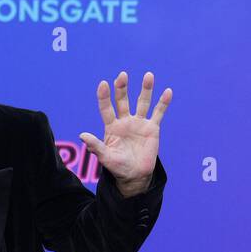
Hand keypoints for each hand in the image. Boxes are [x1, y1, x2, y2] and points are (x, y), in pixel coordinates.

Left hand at [79, 72, 171, 195]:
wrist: (135, 176)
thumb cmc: (118, 167)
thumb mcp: (105, 157)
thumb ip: (95, 146)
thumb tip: (82, 135)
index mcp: (111, 127)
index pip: (106, 109)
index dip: (104, 97)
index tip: (103, 84)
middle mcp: (125, 121)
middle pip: (123, 101)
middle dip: (122, 88)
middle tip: (122, 75)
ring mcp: (139, 123)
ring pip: (142, 103)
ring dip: (146, 89)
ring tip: (148, 75)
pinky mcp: (152, 128)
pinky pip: (158, 113)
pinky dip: (163, 103)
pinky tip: (167, 92)